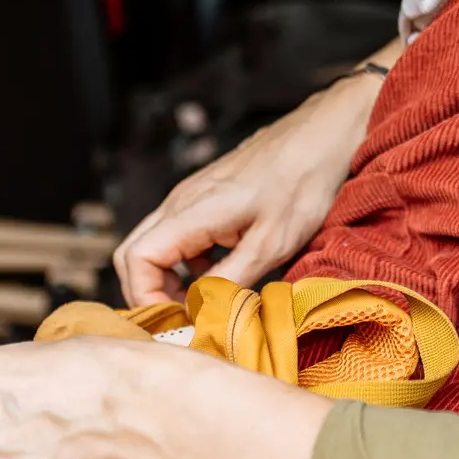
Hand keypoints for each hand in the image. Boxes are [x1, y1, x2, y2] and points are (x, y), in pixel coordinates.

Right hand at [114, 65, 384, 304]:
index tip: (178, 323)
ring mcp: (193, 196)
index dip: (147, 298)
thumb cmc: (303, 183)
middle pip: (134, 253)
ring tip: (203, 305)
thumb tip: (199, 313)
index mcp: (191, 211)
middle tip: (184, 320)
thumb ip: (229, 281)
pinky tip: (220, 277)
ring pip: (156, 244)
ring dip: (169, 280)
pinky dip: (188, 264)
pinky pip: (180, 236)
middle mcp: (181, 201)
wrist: (324, 135)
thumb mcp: (270, 244)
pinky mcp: (208, 197)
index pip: (136, 260)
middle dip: (151, 293)